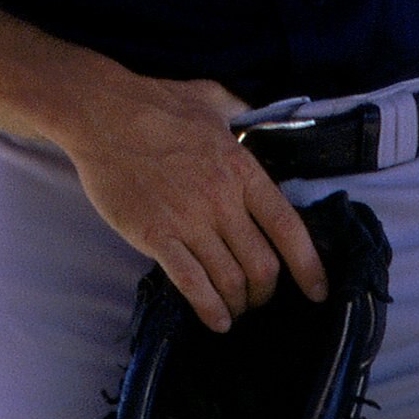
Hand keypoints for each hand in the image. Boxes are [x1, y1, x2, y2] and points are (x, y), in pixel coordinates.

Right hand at [55, 69, 327, 327]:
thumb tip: (257, 114)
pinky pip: (191, 284)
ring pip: (230, 281)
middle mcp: (222, 200)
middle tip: (259, 299)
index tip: (317, 290)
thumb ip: (242, 111)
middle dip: (266, 293)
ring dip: (238, 304)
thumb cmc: (156, 102)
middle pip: (262, 265)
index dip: (308, 265)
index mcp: (242, 170)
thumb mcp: (213, 99)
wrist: (102, 112)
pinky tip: (215, 320)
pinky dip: (208, 309)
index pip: (288, 228)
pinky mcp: (156, 235)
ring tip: (234, 309)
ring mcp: (189, 220)